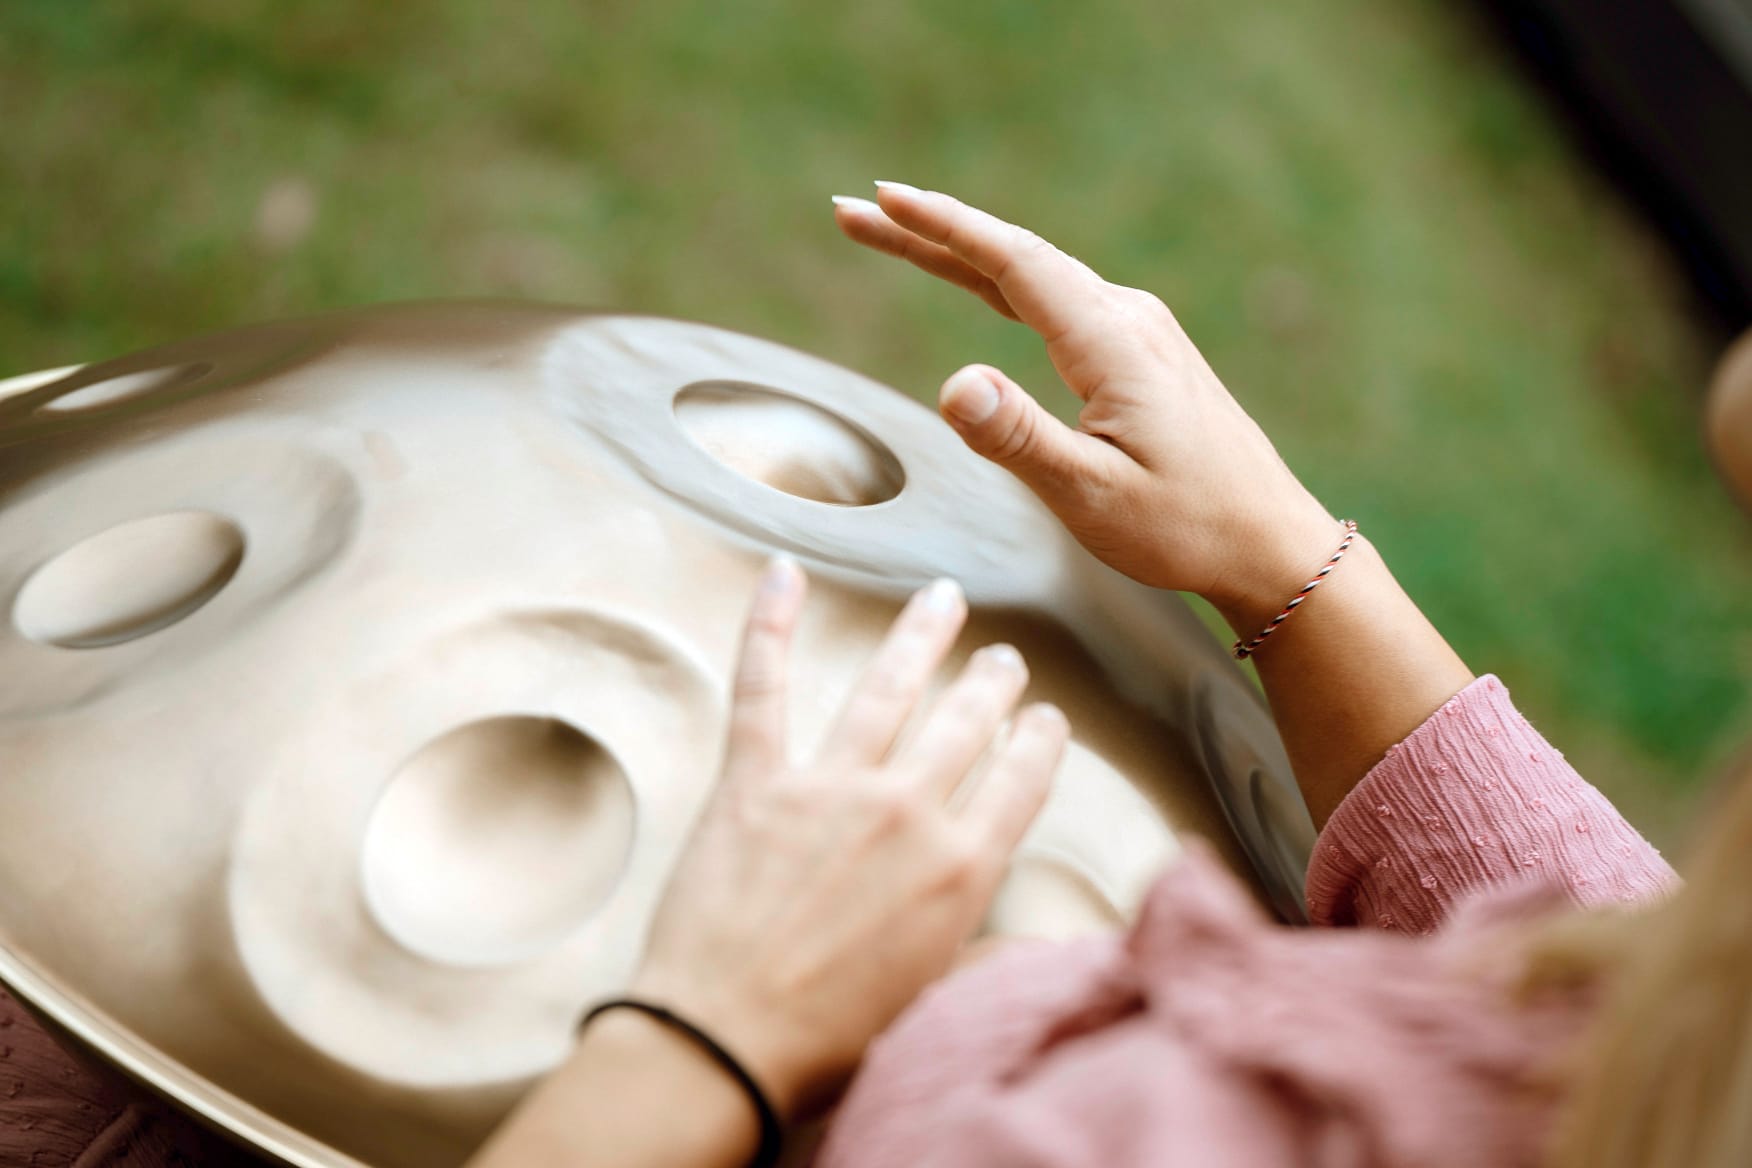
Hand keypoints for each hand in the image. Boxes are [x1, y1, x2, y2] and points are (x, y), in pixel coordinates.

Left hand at [628, 558, 1068, 1116]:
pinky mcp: (754, 781)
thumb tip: (1046, 949)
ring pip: (887, 689)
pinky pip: (763, 687)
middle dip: (989, 685)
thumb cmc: (832, 1039)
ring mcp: (829, 787)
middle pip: (964, 725)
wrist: (728, 1042)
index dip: (1040, 742)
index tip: (1047, 718)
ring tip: (943, 600)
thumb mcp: (937, 999)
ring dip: (921, 638)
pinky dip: (768, 626)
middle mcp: (906, 811)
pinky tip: (782, 573)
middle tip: (1001, 658)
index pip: (1021, 780)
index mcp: (961, 866)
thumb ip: (992, 954)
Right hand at [833, 183, 1341, 623]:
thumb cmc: (1184, 527)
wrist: (1270, 542)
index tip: (881, 200)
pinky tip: (982, 282)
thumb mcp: (1090, 496)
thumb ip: (1018, 438)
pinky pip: (1056, 299)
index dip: (942, 228)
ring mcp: (1138, 331)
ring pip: (1033, 274)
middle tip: (853, 210)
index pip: (1011, 262)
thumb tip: (953, 383)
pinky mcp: (1142, 352)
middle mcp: (1126, 319)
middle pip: (1012, 256)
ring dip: (960, 252)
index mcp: (1111, 342)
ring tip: (896, 233)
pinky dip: (1002, 282)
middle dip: (929, 231)